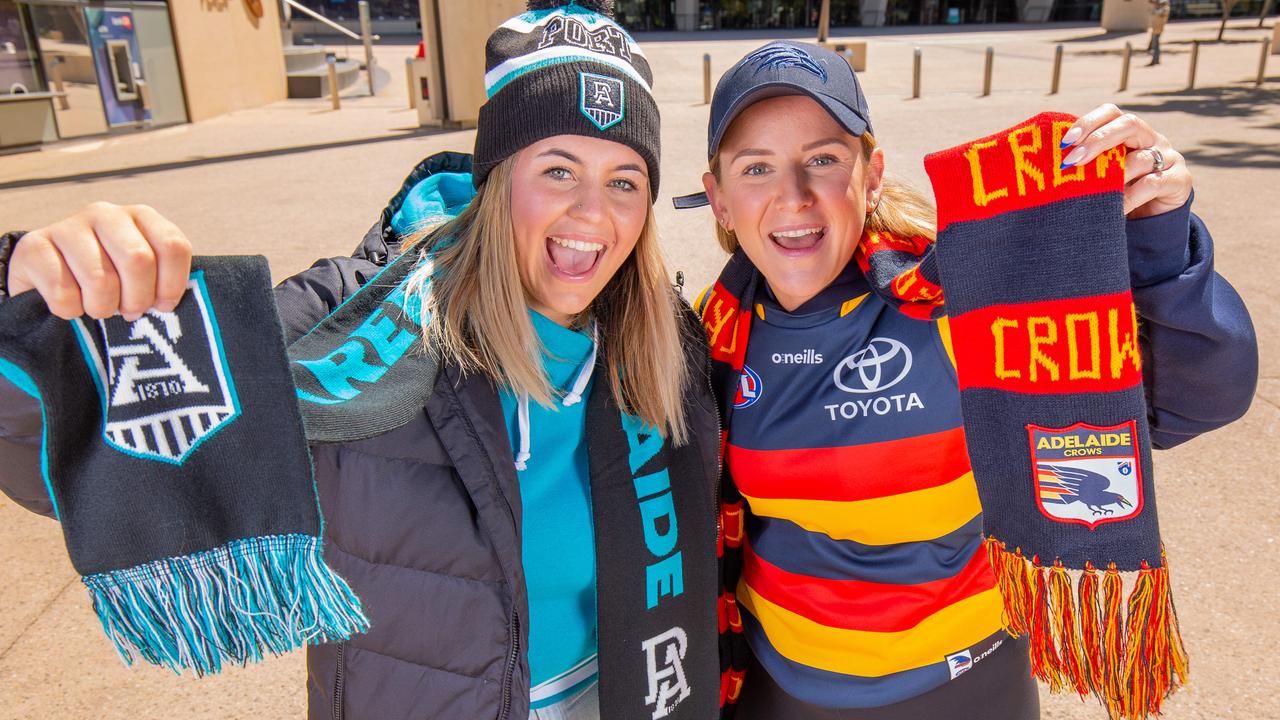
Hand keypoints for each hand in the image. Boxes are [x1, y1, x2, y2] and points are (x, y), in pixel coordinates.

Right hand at [7, 202, 191, 320]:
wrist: (48, 278)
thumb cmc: (109, 279)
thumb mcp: (142, 273)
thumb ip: (164, 278)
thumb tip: (174, 304)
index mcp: (141, 216)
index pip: (173, 246)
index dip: (171, 285)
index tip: (163, 305)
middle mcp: (106, 213)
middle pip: (139, 260)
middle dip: (137, 298)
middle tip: (129, 311)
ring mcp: (69, 226)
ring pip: (101, 280)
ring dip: (102, 307)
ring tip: (99, 308)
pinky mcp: (34, 245)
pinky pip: (63, 291)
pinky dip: (70, 310)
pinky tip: (71, 304)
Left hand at [1059, 104, 1191, 218]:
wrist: (1152, 218)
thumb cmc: (1117, 191)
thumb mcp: (1101, 174)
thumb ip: (1084, 163)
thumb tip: (1047, 160)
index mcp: (1130, 132)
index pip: (1111, 113)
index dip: (1088, 122)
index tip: (1065, 141)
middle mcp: (1151, 139)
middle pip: (1129, 124)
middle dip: (1098, 140)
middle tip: (1072, 161)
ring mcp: (1169, 157)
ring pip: (1141, 158)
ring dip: (1114, 175)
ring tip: (1092, 191)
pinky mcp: (1180, 180)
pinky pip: (1153, 184)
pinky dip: (1130, 197)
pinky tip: (1113, 208)